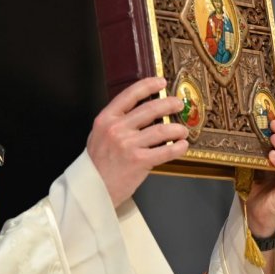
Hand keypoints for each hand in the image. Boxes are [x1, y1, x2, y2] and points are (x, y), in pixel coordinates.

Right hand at [86, 76, 190, 206]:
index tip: (161, 83)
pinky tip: (182, 145)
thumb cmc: (97, 165)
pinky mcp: (139, 161)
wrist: (92, 190)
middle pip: (150, 109)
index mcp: (105, 119)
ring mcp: (128, 145)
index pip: (130, 95)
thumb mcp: (98, 136)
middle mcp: (116, 129)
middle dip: (169, 104)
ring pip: (162, 129)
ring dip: (177, 128)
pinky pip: (166, 150)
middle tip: (178, 105)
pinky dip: (178, 147)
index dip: (148, 85)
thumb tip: (140, 111)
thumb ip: (115, 122)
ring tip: (182, 131)